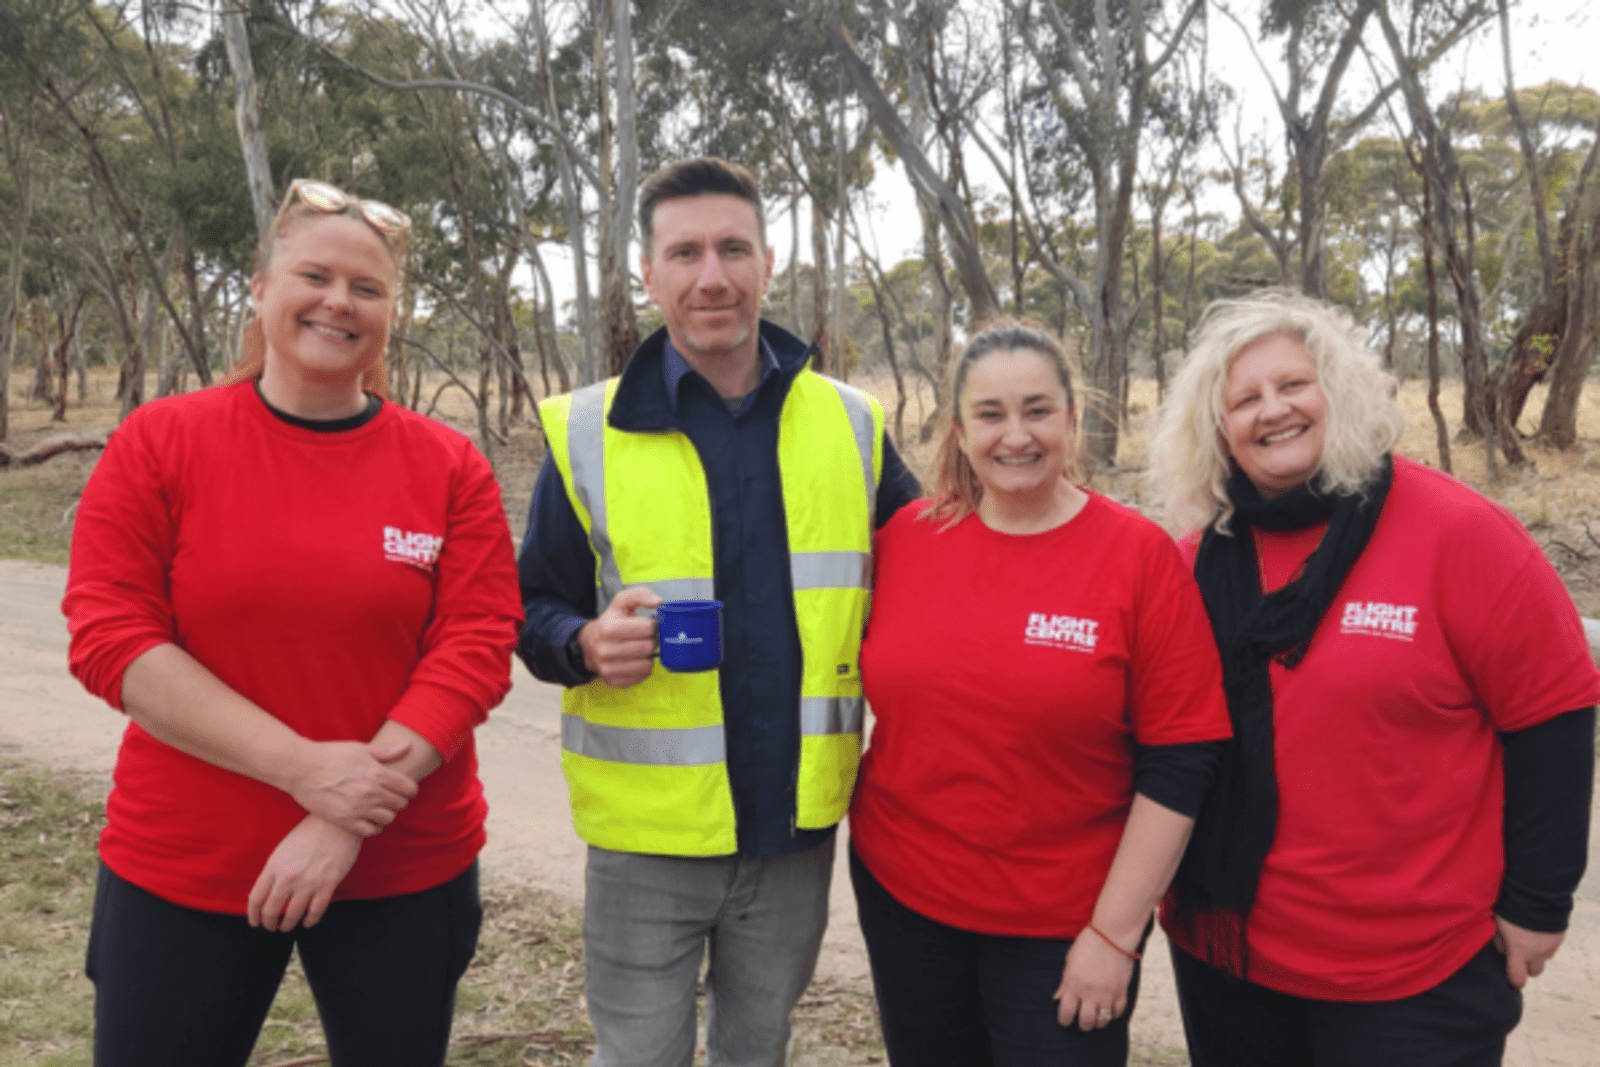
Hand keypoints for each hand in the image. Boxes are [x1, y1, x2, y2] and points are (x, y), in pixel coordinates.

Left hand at [247, 815, 361, 930]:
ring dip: (288, 926)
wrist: (336, 824)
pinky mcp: (327, 885)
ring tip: (287, 927)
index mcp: (274, 866)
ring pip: (292, 915)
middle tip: (271, 927)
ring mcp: (308, 882)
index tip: (255, 921)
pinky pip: (315, 912)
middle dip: (269, 923)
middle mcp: (288, 877)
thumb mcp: (283, 849)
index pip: (256, 899)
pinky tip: (307, 923)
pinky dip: (309, 922)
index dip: (253, 915)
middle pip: (271, 911)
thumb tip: (268, 892)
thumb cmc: (310, 833)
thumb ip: (274, 871)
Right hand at [287, 739, 417, 836]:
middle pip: (400, 804)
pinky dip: (374, 827)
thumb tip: (407, 746)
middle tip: (391, 799)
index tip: (405, 789)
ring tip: (380, 809)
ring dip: (387, 814)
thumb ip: (386, 751)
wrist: (301, 768)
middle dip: (399, 801)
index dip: (410, 789)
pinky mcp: (344, 820)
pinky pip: (370, 831)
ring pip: (388, 818)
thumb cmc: (331, 755)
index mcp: (377, 773)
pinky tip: (369, 821)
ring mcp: (358, 807)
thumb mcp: (360, 749)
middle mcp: (371, 792)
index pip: (409, 788)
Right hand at [578, 586, 662, 688]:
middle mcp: (606, 651)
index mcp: (608, 629)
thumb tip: (657, 602)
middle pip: (648, 647)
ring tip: (639, 649)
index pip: (647, 628)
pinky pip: (641, 677)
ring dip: (647, 656)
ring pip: (647, 665)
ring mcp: (608, 668)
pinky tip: (635, 660)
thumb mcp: (620, 603)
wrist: (589, 644)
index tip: (646, 626)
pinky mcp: (614, 681)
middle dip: (650, 641)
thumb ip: (640, 595)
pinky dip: (642, 669)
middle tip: (644, 638)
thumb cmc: (610, 623)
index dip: (651, 626)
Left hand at [1055, 926, 1134, 1030]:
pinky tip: (1109, 1009)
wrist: (1112, 934)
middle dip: (1083, 1024)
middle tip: (1082, 1020)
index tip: (1065, 1020)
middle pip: (1086, 1022)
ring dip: (1098, 1021)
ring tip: (1096, 1015)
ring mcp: (1107, 993)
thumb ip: (1064, 982)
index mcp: (1074, 984)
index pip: (1066, 1013)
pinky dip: (1113, 1014)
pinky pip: (1117, 1012)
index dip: (1064, 1020)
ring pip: (1102, 1021)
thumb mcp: (1070, 961)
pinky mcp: (1121, 991)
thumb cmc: (1088, 944)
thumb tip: (1058, 998)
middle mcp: (1090, 992)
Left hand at [1494, 914, 1564, 988]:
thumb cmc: (1512, 908)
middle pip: (1534, 971)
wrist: (1537, 894)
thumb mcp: (1497, 924)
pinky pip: (1552, 947)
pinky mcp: (1559, 937)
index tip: (1511, 976)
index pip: (1518, 978)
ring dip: (1536, 953)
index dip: (1514, 980)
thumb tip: (1502, 951)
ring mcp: (1551, 945)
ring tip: (1528, 937)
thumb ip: (1499, 941)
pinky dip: (1545, 943)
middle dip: (1526, 966)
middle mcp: (1538, 952)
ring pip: (1544, 958)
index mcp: (1520, 951)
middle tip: (1518, 953)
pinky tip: (1537, 931)